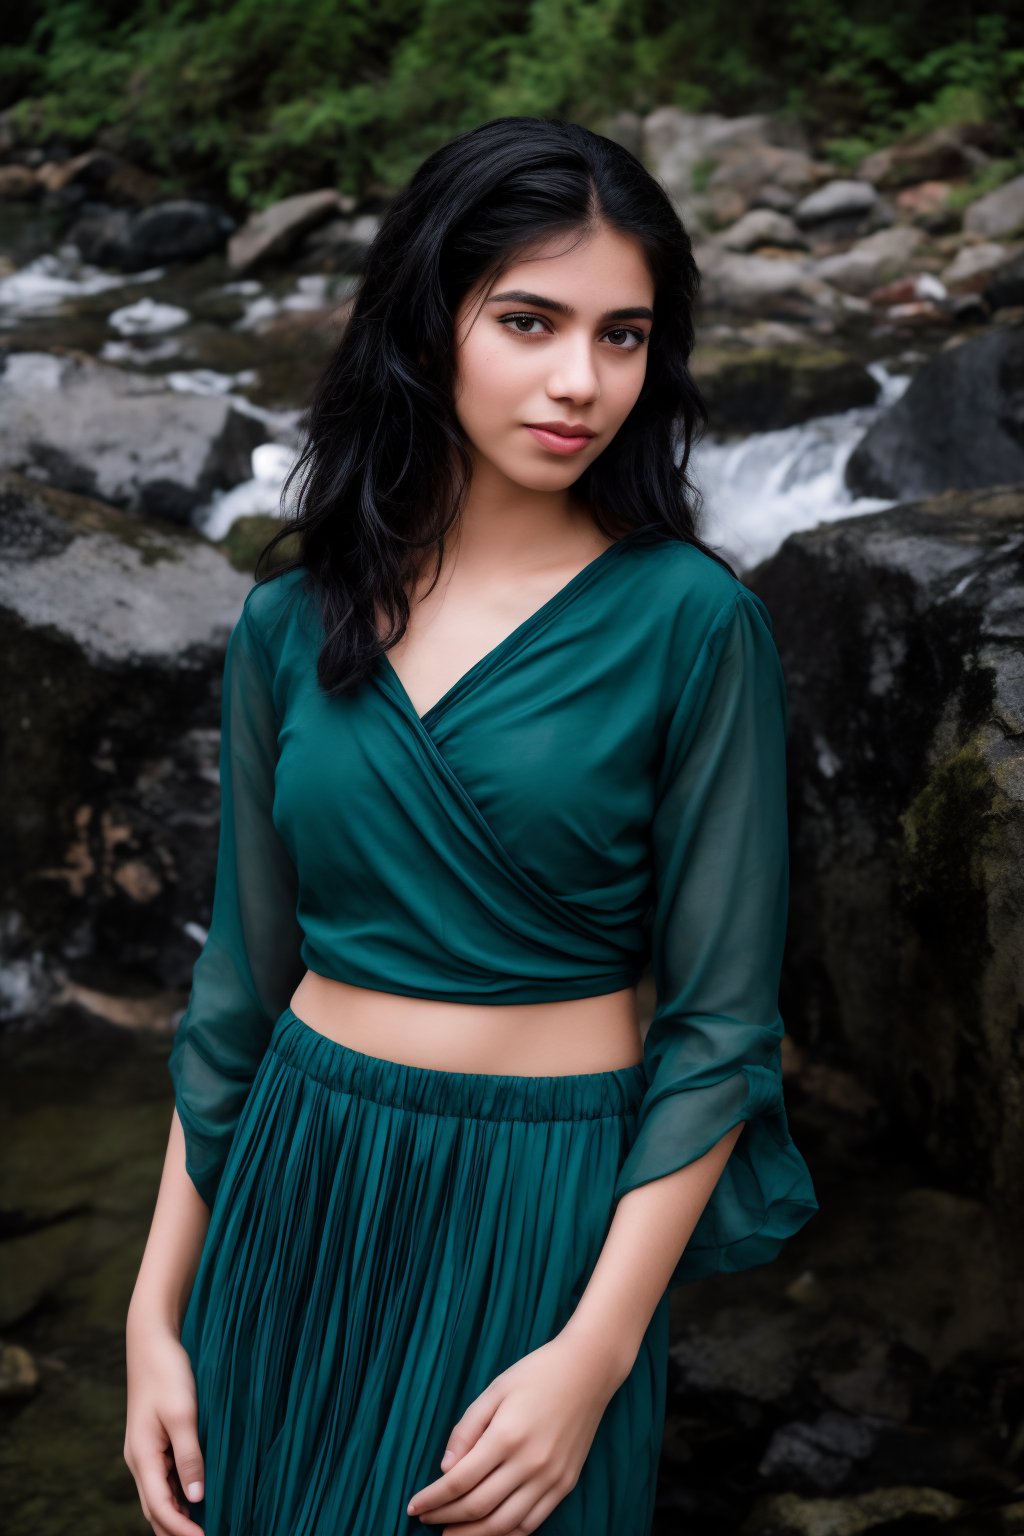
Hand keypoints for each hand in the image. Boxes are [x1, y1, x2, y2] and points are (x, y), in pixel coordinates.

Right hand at [124, 1312, 204, 1534]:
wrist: (151, 1342)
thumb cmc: (167, 1373)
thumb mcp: (183, 1414)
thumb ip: (190, 1457)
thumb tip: (197, 1498)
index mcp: (142, 1457)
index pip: (160, 1508)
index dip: (181, 1530)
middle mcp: (139, 1460)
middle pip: (155, 1510)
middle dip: (175, 1531)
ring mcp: (145, 1452)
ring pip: (158, 1496)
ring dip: (176, 1517)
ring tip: (202, 1528)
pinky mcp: (153, 1442)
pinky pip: (163, 1479)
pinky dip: (177, 1496)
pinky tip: (194, 1500)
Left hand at [405, 1330, 624, 1533]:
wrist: (588, 1370)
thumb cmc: (537, 1373)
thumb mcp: (495, 1390)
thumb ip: (467, 1429)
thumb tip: (445, 1469)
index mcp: (506, 1436)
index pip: (460, 1481)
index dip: (433, 1499)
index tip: (413, 1506)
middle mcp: (529, 1463)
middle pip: (478, 1506)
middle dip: (446, 1518)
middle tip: (426, 1521)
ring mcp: (550, 1478)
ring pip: (504, 1524)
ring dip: (473, 1535)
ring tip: (450, 1535)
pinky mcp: (565, 1484)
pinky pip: (533, 1522)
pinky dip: (507, 1534)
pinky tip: (489, 1532)